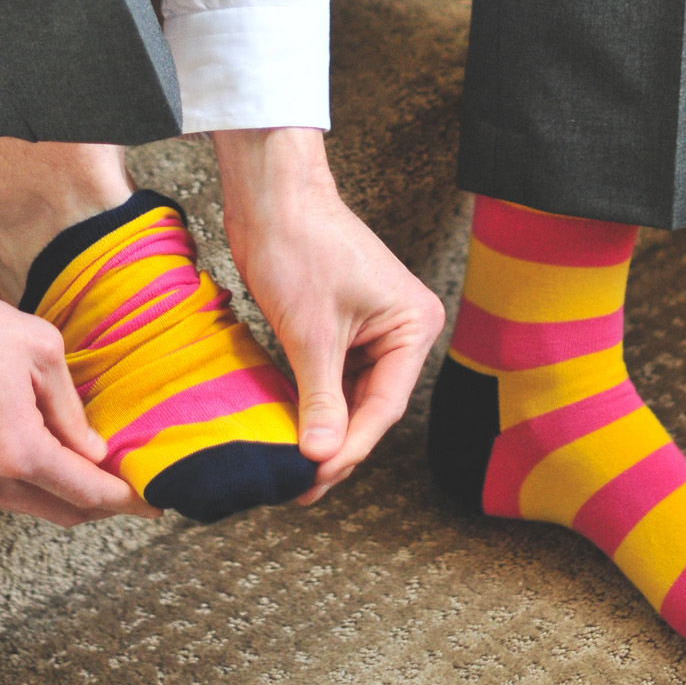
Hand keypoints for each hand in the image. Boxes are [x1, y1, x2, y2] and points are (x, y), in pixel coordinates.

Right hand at [0, 253, 156, 525]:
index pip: (85, 491)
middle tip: (126, 487)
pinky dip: (24, 481)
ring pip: (24, 503)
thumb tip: (93, 451)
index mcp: (17, 451)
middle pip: (57, 511)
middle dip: (97, 503)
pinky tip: (41, 453)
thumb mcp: (42, 353)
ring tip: (88, 465)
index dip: (124, 500)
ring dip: (59, 491)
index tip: (151, 503)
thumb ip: (72, 411)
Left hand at [212, 127, 445, 502]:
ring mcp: (373, 330)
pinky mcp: (342, 328)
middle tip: (299, 487)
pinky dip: (311, 405)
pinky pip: (332, 379)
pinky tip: (288, 433)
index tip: (313, 478)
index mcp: (414, 325)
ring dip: (321, 429)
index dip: (349, 445)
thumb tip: (320, 457)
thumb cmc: (300, 247)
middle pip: (370, 406)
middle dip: (335, 444)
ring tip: (290, 470)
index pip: (384, 405)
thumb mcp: (311, 333)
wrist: (271, 198)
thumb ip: (320, 399)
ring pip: (350, 398)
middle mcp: (402, 330)